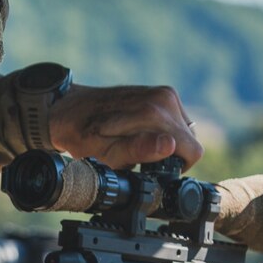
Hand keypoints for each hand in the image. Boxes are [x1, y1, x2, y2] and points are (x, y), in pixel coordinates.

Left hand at [48, 84, 202, 170]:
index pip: (192, 151)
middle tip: (138, 157)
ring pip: (183, 131)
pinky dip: (160, 131)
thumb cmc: (85, 137)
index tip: (152, 168)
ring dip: (165, 142)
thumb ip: (139, 150)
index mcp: (156, 113)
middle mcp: (164, 98)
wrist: (69, 112)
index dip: (176, 168)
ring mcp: (163, 93)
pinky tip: (137, 133)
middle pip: (189, 140)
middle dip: (169, 154)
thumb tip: (169, 145)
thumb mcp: (108, 154)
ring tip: (134, 143)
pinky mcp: (160, 93)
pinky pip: (174, 121)